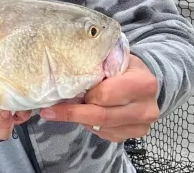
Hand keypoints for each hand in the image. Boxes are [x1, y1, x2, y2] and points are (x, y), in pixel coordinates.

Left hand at [38, 55, 159, 141]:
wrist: (145, 83)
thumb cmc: (125, 67)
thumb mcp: (114, 57)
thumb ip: (96, 64)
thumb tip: (66, 69)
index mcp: (143, 84)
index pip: (105, 95)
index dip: (84, 94)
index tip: (63, 92)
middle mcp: (146, 108)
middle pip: (102, 116)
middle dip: (72, 113)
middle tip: (48, 111)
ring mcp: (141, 126)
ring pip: (101, 127)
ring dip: (79, 119)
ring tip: (62, 110)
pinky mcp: (133, 136)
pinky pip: (104, 134)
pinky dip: (90, 125)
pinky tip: (83, 115)